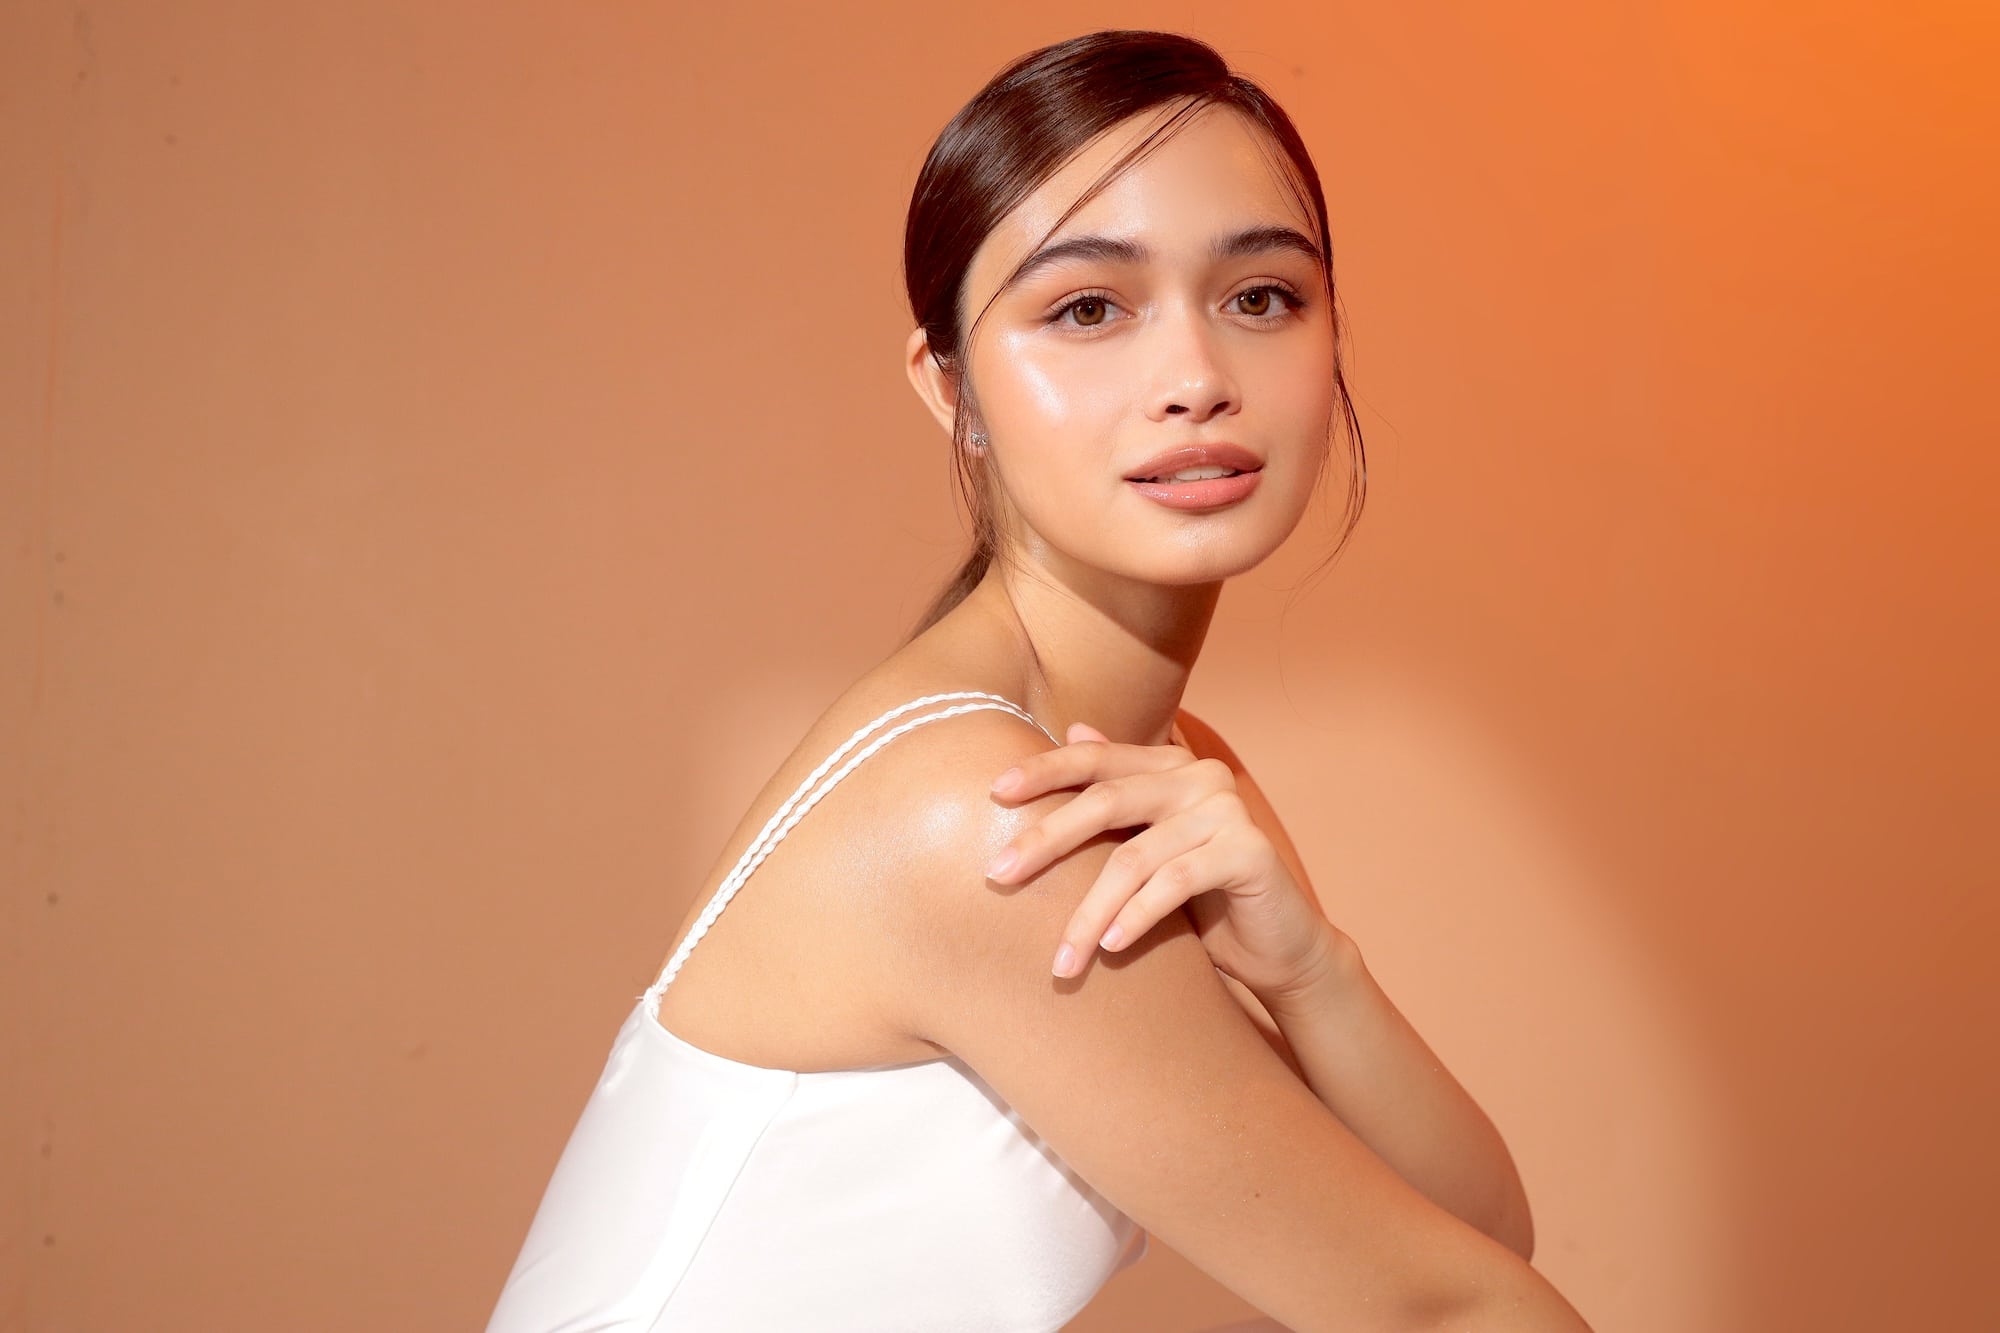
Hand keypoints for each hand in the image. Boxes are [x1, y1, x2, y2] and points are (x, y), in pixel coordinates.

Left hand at [986, 721, 1345, 1001]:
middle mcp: (1200, 777)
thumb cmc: (1200, 899)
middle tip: (998, 874)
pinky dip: (1137, 916)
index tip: (994, 792)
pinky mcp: (1250, 851)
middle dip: (1046, 839)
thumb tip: (1072, 728)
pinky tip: (1110, 948)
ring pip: (1135, 857)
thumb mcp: (1148, 848)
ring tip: (1061, 958)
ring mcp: (1228, 810)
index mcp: (1170, 766)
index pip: (1096, 759)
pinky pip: (1176, 881)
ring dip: (1089, 911)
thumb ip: (1115, 796)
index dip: (1044, 770)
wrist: (1277, 947)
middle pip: (1105, 801)